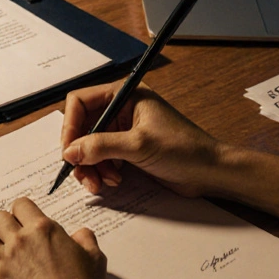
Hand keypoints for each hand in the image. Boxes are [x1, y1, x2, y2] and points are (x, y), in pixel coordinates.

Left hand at [0, 197, 106, 278]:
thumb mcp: (95, 258)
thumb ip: (86, 239)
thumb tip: (81, 234)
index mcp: (43, 229)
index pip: (21, 204)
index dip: (22, 211)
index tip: (25, 220)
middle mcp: (20, 240)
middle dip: (2, 223)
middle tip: (9, 234)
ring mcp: (4, 261)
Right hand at [61, 82, 224, 197]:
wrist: (209, 171)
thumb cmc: (184, 149)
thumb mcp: (139, 145)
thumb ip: (101, 146)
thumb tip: (70, 152)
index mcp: (124, 95)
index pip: (80, 102)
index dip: (70, 127)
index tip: (69, 152)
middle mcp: (121, 109)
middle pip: (82, 127)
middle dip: (81, 153)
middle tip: (84, 175)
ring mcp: (123, 130)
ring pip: (89, 146)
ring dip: (90, 167)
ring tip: (102, 183)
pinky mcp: (127, 149)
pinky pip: (101, 158)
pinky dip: (101, 172)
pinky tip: (113, 182)